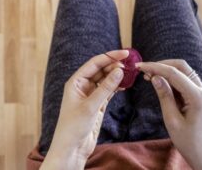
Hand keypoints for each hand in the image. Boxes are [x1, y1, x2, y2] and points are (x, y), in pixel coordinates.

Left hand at [41, 50, 128, 169]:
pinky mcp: (97, 104)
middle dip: (114, 65)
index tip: (125, 53)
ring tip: (129, 72)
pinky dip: (116, 87)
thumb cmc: (74, 126)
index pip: (94, 64)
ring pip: (106, 80)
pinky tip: (124, 84)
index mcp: (75, 82)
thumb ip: (105, 88)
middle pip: (101, 70)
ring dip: (117, 76)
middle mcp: (82, 86)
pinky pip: (108, 91)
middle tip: (130, 64)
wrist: (72, 148)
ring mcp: (90, 95)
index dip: (109, 57)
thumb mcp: (90, 106)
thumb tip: (119, 71)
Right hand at [136, 60, 201, 169]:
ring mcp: (201, 91)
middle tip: (144, 69)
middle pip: (181, 66)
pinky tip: (159, 82)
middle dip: (162, 64)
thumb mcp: (172, 120)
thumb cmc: (188, 141)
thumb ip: (164, 96)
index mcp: (197, 96)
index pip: (174, 73)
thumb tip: (155, 77)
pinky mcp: (198, 95)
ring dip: (165, 70)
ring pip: (183, 71)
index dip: (155, 67)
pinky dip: (171, 78)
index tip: (139, 66)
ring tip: (148, 75)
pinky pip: (184, 80)